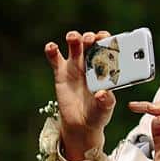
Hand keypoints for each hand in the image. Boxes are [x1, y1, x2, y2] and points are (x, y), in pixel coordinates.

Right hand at [44, 30, 115, 154]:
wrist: (81, 123)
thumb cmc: (98, 113)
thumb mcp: (105, 109)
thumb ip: (106, 101)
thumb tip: (102, 94)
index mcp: (106, 69)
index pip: (107, 50)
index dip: (107, 41)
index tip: (106, 38)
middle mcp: (91, 64)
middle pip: (90, 43)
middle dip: (90, 37)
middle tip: (90, 39)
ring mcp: (75, 67)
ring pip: (74, 46)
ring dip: (74, 38)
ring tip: (73, 38)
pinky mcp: (61, 73)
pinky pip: (55, 58)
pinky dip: (52, 50)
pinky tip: (52, 47)